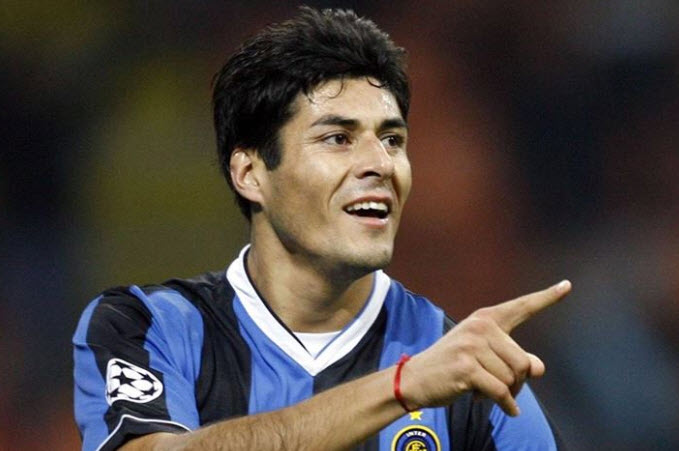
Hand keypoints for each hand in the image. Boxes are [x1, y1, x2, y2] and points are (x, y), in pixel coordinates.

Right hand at [401, 280, 570, 415]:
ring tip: (485, 390)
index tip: (567, 286)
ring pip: (512, 380)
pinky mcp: (467, 367)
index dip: (546, 298)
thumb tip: (538, 368)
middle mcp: (480, 327)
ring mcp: (472, 346)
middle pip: (523, 363)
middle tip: (499, 387)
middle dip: (517, 382)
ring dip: (506, 394)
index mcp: (485, 319)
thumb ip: (513, 358)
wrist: (416, 378)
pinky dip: (506, 405)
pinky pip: (501, 392)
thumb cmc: (453, 366)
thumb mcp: (484, 357)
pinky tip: (507, 410)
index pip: (521, 307)